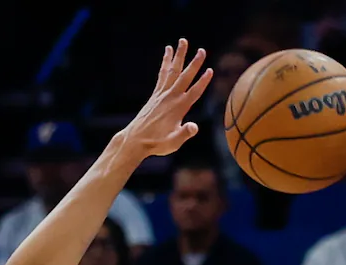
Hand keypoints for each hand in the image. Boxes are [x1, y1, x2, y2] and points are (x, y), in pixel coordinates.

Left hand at [119, 39, 212, 160]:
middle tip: (202, 50)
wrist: (135, 140)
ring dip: (179, 56)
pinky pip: (162, 74)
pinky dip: (166, 62)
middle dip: (194, 64)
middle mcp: (170, 97)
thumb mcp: (173, 143)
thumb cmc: (156, 143)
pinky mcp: (156, 94)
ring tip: (183, 41)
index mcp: (178, 108)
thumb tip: (194, 127)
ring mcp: (162, 94)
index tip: (210, 70)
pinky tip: (168, 52)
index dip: (203, 81)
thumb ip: (184, 134)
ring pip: (172, 70)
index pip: (194, 92)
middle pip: (185, 76)